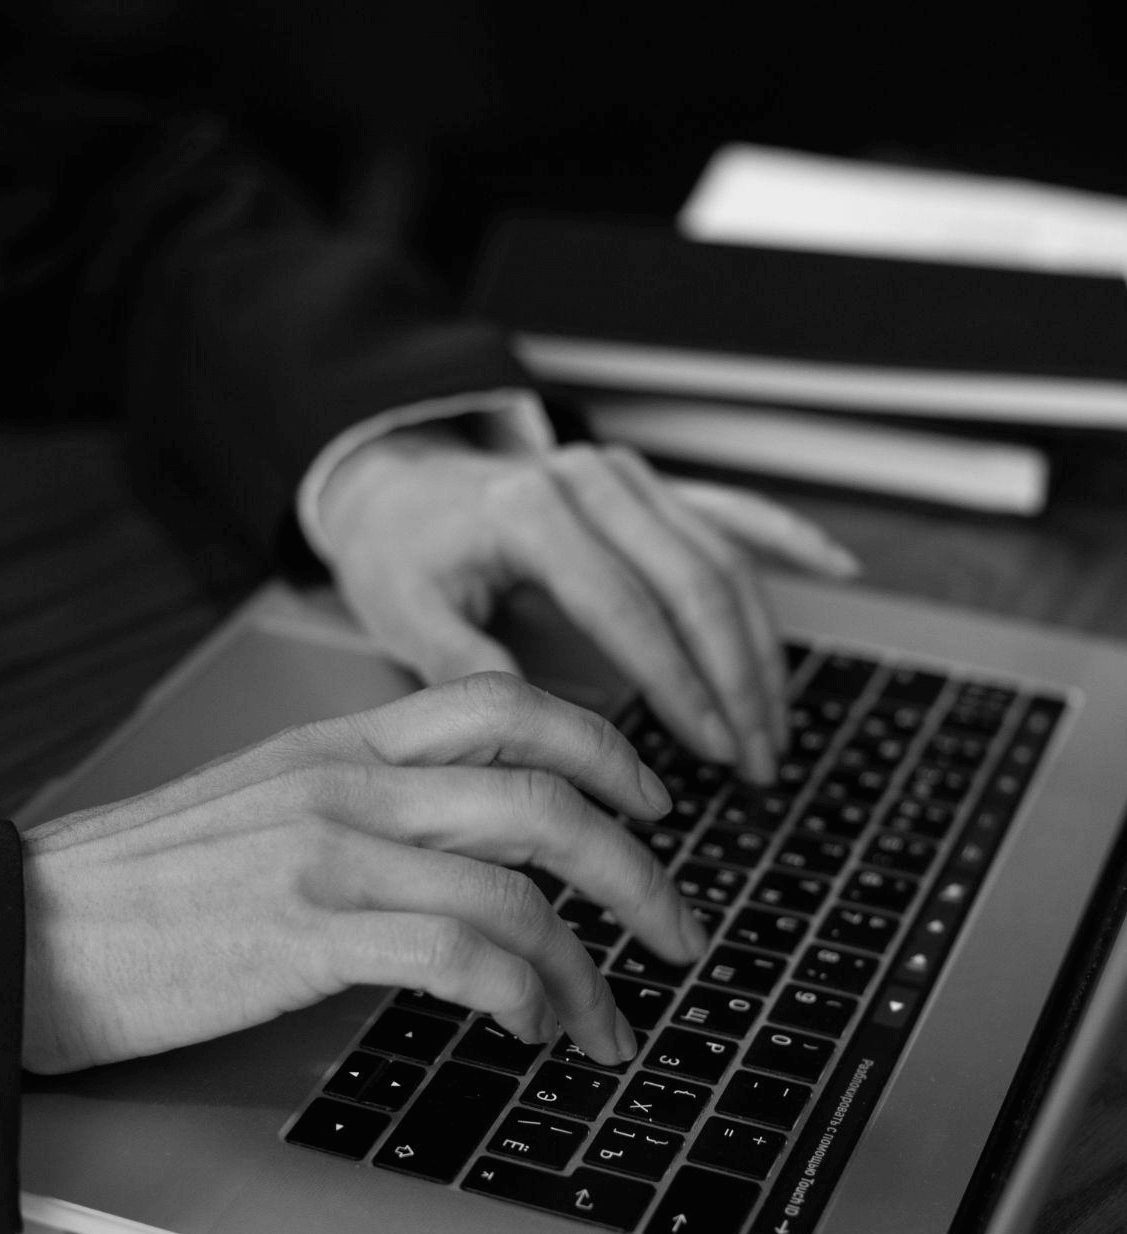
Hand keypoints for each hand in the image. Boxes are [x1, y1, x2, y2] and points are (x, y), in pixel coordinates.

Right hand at [21, 673, 698, 1073]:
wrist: (24, 926)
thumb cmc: (139, 879)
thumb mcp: (260, 802)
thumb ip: (360, 801)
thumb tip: (462, 844)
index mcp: (340, 740)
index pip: (502, 703)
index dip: (601, 744)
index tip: (651, 800)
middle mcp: (348, 781)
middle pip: (542, 794)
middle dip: (638, 867)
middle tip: (679, 928)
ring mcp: (328, 852)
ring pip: (517, 886)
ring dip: (590, 964)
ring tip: (609, 1021)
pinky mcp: (303, 934)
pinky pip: (458, 956)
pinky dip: (520, 996)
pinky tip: (529, 1028)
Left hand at [317, 432, 859, 786]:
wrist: (398, 485)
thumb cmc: (402, 554)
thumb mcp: (409, 614)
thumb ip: (471, 668)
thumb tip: (543, 733)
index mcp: (530, 513)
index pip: (628, 609)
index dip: (681, 685)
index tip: (717, 751)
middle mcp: (589, 480)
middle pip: (694, 582)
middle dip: (738, 679)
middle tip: (760, 758)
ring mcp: (624, 475)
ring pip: (721, 558)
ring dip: (761, 644)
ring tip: (777, 723)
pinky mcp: (644, 482)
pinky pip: (728, 509)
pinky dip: (785, 538)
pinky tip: (835, 568)